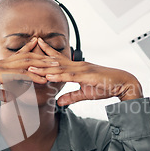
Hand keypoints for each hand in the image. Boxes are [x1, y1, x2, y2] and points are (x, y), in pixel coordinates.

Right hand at [0, 38, 58, 106]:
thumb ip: (2, 93)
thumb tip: (9, 97)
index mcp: (1, 65)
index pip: (18, 54)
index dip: (29, 49)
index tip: (38, 43)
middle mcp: (4, 63)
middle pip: (27, 57)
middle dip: (43, 57)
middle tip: (57, 57)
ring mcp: (3, 68)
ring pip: (27, 64)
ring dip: (43, 65)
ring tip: (56, 67)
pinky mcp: (3, 76)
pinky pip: (22, 75)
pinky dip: (34, 77)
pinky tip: (43, 80)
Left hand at [27, 38, 142, 105]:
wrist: (123, 84)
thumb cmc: (106, 86)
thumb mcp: (85, 93)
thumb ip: (71, 97)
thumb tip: (58, 102)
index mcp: (77, 68)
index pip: (58, 60)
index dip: (45, 54)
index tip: (34, 49)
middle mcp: (78, 66)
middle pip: (55, 61)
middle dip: (39, 57)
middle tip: (25, 50)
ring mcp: (82, 69)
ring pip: (59, 68)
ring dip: (44, 68)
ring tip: (30, 67)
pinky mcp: (87, 76)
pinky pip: (70, 76)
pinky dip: (58, 76)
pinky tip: (48, 76)